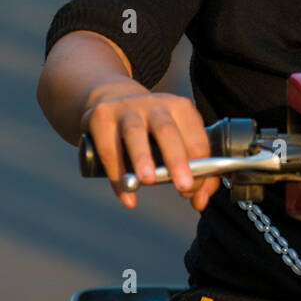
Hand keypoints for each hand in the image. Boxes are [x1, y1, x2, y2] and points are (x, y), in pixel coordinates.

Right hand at [81, 85, 220, 211]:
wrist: (111, 99)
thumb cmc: (151, 129)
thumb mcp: (175, 140)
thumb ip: (193, 171)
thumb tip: (199, 201)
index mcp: (181, 109)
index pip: (196, 139)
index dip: (199, 167)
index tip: (193, 190)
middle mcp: (155, 105)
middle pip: (167, 131)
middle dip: (177, 159)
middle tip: (183, 186)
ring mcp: (126, 109)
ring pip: (135, 133)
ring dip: (142, 158)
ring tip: (147, 181)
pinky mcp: (101, 117)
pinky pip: (108, 149)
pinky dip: (117, 175)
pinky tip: (126, 196)